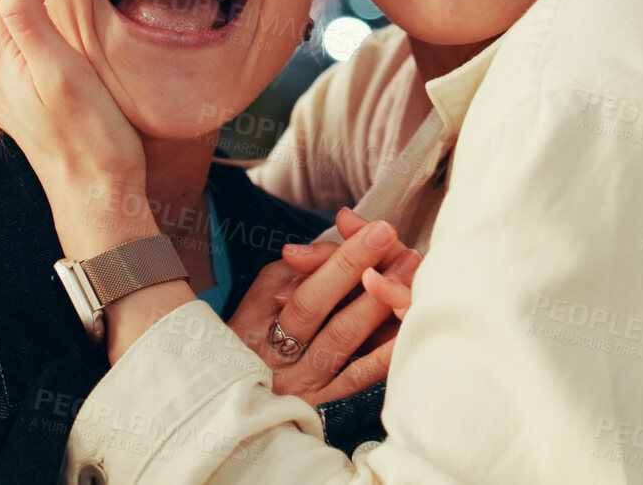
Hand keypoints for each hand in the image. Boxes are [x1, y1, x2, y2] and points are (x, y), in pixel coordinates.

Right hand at [227, 209, 421, 404]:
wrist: (235, 411)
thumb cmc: (252, 345)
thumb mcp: (256, 305)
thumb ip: (290, 273)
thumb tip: (330, 251)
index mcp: (253, 326)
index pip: (298, 288)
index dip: (338, 259)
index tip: (373, 230)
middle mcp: (274, 357)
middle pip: (315, 307)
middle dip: (356, 268)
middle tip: (392, 239)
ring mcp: (300, 386)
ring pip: (340, 338)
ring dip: (376, 300)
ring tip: (407, 269)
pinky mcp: (323, 407)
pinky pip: (358, 377)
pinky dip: (383, 351)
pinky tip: (406, 326)